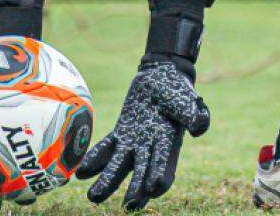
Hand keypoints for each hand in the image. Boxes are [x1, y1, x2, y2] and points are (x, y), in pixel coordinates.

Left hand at [76, 60, 210, 210]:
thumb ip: (194, 115)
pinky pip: (106, 148)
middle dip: (135, 191)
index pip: (165, 169)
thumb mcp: (189, 101)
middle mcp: (151, 150)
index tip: (153, 188)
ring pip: (119, 166)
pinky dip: (94, 159)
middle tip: (128, 205)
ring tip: (93, 197)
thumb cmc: (178, 91)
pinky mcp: (121, 133)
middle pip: (141, 175)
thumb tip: (198, 127)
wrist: (161, 76)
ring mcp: (134, 143)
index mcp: (170, 145)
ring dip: (107, 182)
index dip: (160, 179)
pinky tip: (81, 172)